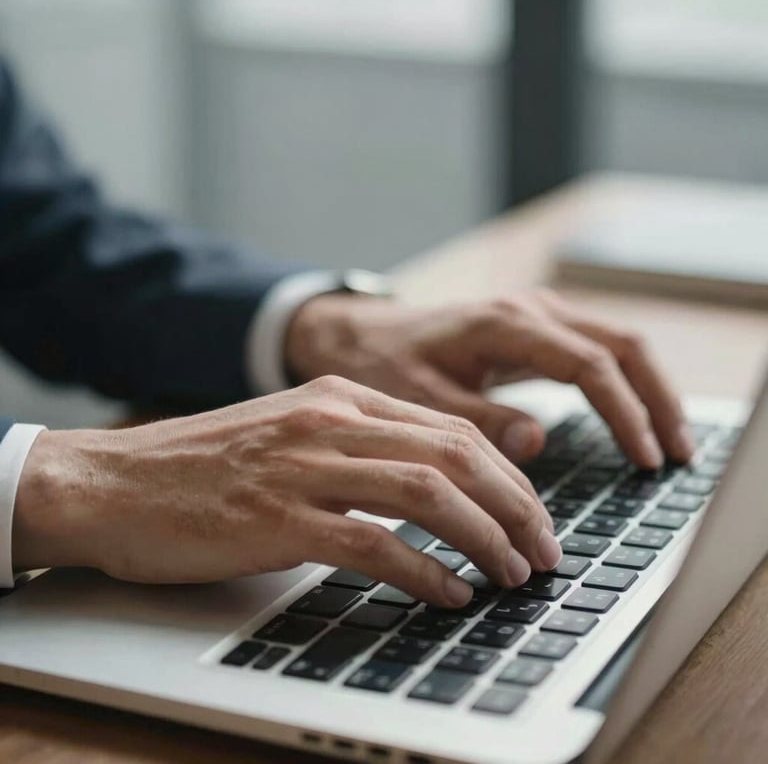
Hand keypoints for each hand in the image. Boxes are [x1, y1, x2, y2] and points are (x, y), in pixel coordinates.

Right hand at [12, 376, 560, 606]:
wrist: (117, 481)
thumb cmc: (206, 466)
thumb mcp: (294, 436)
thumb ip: (360, 451)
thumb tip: (433, 490)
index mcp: (342, 400)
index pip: (452, 429)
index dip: (507, 476)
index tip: (533, 515)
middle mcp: (332, 423)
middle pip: (456, 455)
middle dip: (515, 507)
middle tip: (543, 550)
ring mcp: (305, 469)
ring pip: (428, 493)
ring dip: (484, 537)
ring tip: (512, 574)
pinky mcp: (278, 519)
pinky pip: (374, 544)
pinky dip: (424, 571)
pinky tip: (448, 593)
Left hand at [286, 289, 693, 468]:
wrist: (363, 336)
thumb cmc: (385, 363)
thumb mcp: (419, 396)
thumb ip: (476, 419)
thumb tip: (536, 441)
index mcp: (505, 324)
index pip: (589, 365)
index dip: (624, 413)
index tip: (644, 458)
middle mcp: (530, 311)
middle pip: (622, 345)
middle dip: (657, 398)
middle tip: (679, 453)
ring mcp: (537, 317)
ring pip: (618, 344)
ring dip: (650, 390)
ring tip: (672, 441)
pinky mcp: (535, 332)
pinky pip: (598, 351)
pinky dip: (625, 384)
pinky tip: (635, 419)